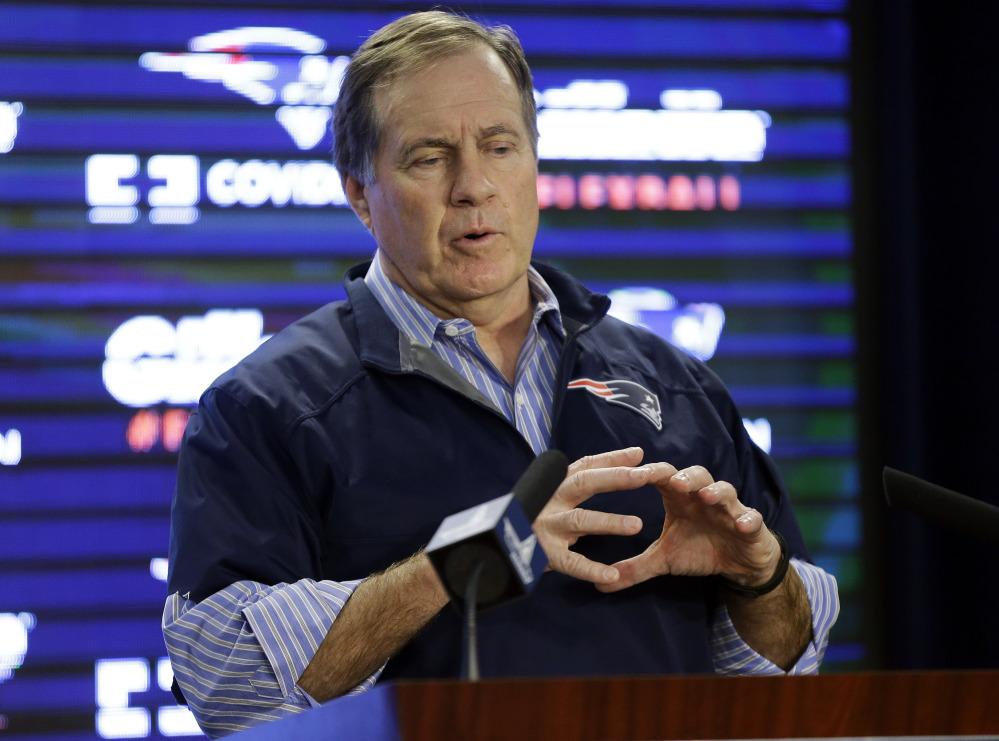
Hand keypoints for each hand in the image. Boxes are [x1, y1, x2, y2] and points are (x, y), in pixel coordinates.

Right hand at [532, 447, 650, 585]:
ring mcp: (547, 526)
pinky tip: (612, 575)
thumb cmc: (540, 514)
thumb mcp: (561, 493)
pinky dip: (591, 569)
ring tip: (636, 525)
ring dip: (608, 521)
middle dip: (614, 478)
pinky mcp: (544, 553)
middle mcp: (551, 500)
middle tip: (644, 476)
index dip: (612, 458)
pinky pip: (570, 562)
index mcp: (557, 484)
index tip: (640, 454)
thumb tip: (635, 455)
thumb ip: (594, 477)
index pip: (586, 465)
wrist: (498, 542)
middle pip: (583, 483)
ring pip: (579, 520)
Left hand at [595, 463, 782, 592]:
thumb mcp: (664, 560)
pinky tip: (742, 524)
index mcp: (680, 499)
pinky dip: (748, 519)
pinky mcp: (750, 524)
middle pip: (696, 475)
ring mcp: (729, 508)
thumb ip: (634, 567)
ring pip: (725, 490)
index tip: (634, 475)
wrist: (739, 562)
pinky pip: (752, 517)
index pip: (664, 477)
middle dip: (686, 476)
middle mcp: (703, 497)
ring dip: (716, 491)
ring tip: (706, 496)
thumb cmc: (700, 549)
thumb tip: (599, 585)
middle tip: (674, 483)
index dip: (651, 473)